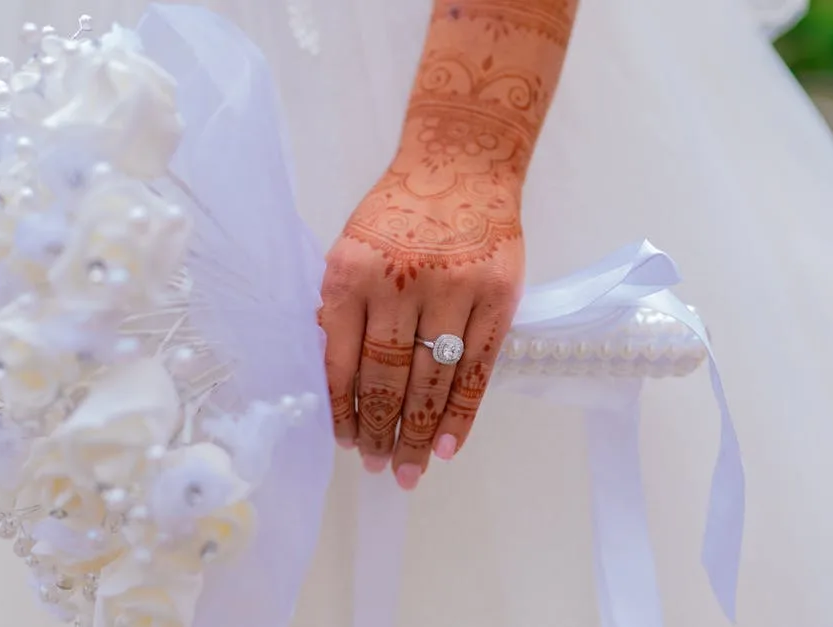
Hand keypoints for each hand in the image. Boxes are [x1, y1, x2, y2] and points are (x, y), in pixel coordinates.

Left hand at [319, 166, 523, 489]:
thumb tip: (335, 380)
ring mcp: (453, 290)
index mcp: (350, 273)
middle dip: (380, 431)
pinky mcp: (497, 296)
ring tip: (409, 468)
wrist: (462, 165)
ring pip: (432, 380)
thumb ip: (342, 308)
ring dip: (419, 433)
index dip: (343, 409)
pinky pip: (476, 369)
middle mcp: (399, 283)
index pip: (342, 359)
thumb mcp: (352, 249)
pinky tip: (448, 444)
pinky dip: (461, 413)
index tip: (344, 440)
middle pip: (387, 377)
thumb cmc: (398, 213)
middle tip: (377, 465)